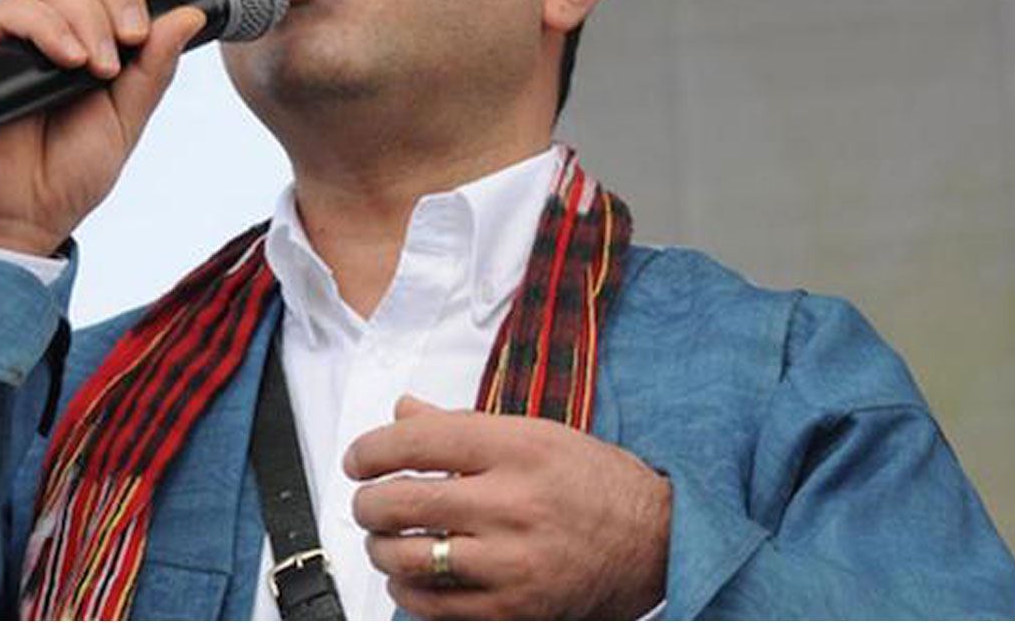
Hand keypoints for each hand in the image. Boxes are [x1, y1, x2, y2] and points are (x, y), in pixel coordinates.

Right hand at [0, 0, 206, 253]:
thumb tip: (189, 16)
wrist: (23, 215)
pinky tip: (70, 60)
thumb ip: (155, 67)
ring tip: (99, 67)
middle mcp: (54, 27)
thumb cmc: (71, 172)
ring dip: (88, 16)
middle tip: (132, 38)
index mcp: (92, 37)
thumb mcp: (129, 117)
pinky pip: (14, 9)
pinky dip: (49, 27)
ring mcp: (16, 35)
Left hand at [345, 396, 670, 619]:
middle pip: (401, 502)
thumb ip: (461, 425)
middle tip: (366, 502)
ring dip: (380, 548)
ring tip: (384, 538)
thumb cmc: (593, 483)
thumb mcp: (534, 434)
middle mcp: (512, 502)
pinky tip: (411, 575)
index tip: (358, 459)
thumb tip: (403, 411)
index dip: (371, 450)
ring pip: (408, 558)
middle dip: (366, 503)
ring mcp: (512, 560)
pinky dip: (408, 590)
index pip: (417, 441)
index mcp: (517, 448)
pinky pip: (433, 605)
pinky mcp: (514, 608)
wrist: (656, 542)